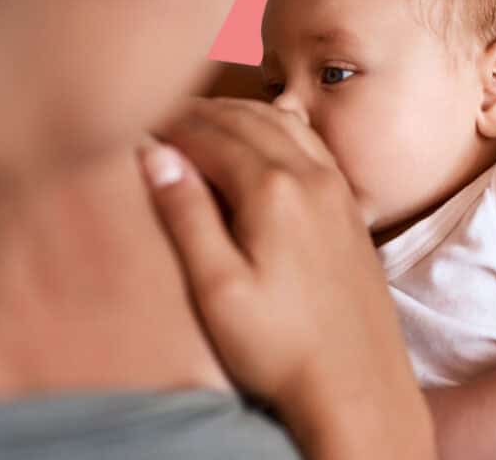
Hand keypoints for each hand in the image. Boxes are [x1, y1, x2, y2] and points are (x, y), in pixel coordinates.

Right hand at [138, 97, 433, 458]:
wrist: (357, 383)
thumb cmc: (280, 346)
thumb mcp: (218, 288)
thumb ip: (186, 215)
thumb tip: (156, 155)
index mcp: (273, 190)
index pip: (210, 135)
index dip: (169, 125)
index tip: (137, 123)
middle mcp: (311, 177)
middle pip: (247, 120)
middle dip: (200, 113)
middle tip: (162, 114)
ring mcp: (337, 190)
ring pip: (283, 124)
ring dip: (240, 114)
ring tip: (203, 120)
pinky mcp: (350, 208)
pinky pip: (311, 144)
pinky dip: (278, 128)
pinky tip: (263, 138)